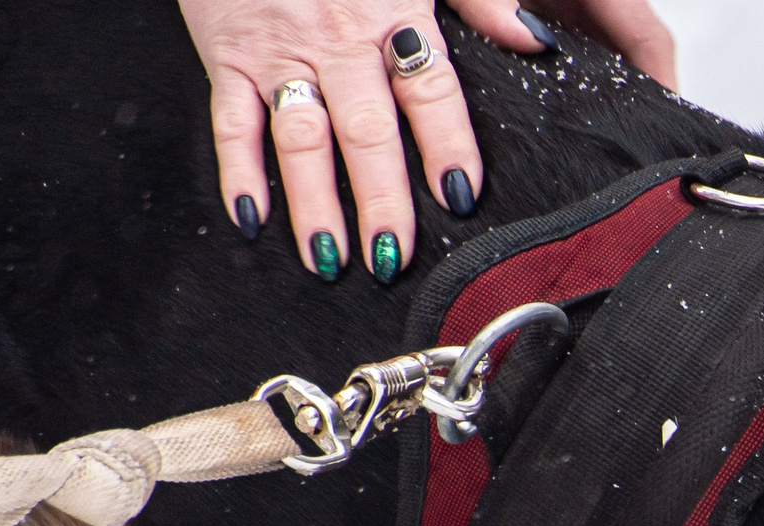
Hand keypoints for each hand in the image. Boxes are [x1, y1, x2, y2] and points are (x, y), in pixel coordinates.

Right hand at [177, 0, 679, 283]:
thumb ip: (478, 1)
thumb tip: (535, 42)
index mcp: (394, 15)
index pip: (429, 90)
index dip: (448, 146)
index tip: (460, 198)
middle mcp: (338, 40)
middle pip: (366, 130)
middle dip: (381, 199)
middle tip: (392, 257)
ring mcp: (281, 50)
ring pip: (300, 136)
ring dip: (314, 204)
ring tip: (330, 260)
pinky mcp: (228, 54)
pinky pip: (231, 120)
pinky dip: (236, 171)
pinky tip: (252, 218)